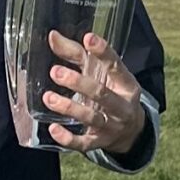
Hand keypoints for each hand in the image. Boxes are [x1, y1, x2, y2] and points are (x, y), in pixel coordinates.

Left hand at [44, 31, 144, 155]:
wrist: (131, 132)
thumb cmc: (111, 92)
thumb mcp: (101, 73)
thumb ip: (77, 54)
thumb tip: (52, 35)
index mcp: (126, 84)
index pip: (116, 65)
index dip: (103, 52)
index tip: (88, 39)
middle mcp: (122, 105)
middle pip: (101, 93)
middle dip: (78, 83)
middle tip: (55, 72)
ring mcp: (112, 126)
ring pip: (92, 117)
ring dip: (69, 108)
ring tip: (49, 97)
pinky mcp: (100, 142)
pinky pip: (84, 143)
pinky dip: (68, 138)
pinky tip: (53, 128)